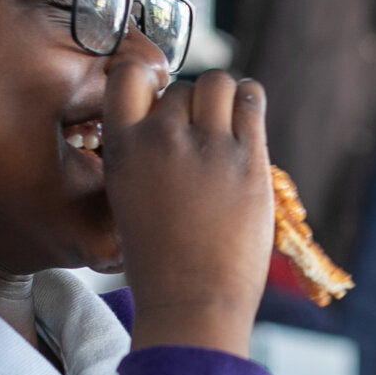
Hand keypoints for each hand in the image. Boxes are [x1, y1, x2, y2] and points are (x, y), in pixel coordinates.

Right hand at [102, 64, 273, 356]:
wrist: (193, 300)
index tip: (158, 94)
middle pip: (183, 88)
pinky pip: (252, 100)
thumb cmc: (161, 260)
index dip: (147, 77)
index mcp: (123, 149)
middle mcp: (162, 139)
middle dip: (194, 106)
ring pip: (219, 83)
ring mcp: (207, 147)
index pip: (127, 75)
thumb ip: (143, 154)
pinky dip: (250, 103)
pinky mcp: (248, 159)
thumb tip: (171, 120)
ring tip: (227, 124)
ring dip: (224, 98)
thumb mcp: (129, 198)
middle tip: (202, 138)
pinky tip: (248, 120)